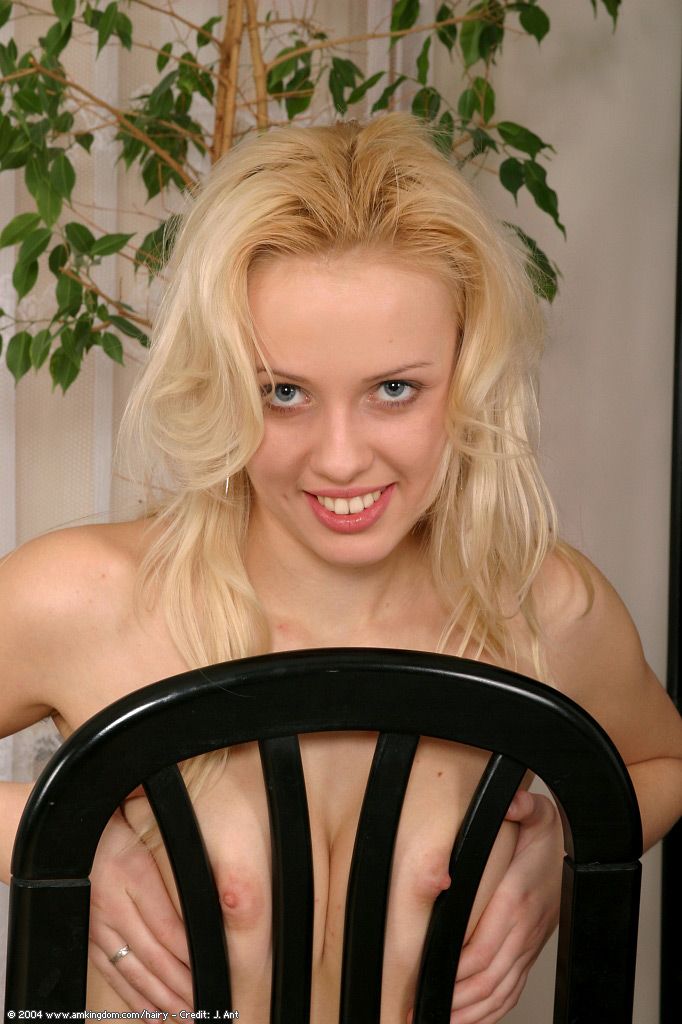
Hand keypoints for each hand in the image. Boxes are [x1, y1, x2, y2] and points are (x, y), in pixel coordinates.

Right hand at [87, 808, 193, 1011]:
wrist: (67, 834)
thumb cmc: (114, 830)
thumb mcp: (147, 835)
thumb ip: (172, 861)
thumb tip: (204, 885)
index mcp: (131, 875)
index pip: (165, 925)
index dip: (187, 952)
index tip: (207, 969)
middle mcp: (112, 906)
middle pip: (151, 955)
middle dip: (179, 985)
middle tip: (203, 1005)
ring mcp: (97, 926)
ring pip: (131, 971)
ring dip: (160, 998)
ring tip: (183, 1015)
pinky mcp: (88, 938)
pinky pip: (111, 974)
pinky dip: (133, 997)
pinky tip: (152, 1012)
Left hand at [449, 790, 563, 1023]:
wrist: (581, 854)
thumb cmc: (552, 837)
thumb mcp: (538, 814)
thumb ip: (521, 807)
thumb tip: (510, 802)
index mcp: (517, 901)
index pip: (483, 949)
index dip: (454, 971)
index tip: (427, 978)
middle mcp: (524, 929)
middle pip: (487, 980)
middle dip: (452, 1000)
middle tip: (416, 1008)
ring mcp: (529, 945)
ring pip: (499, 993)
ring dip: (468, 1012)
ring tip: (432, 1018)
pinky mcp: (530, 952)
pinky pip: (512, 991)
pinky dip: (491, 1011)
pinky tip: (469, 1018)